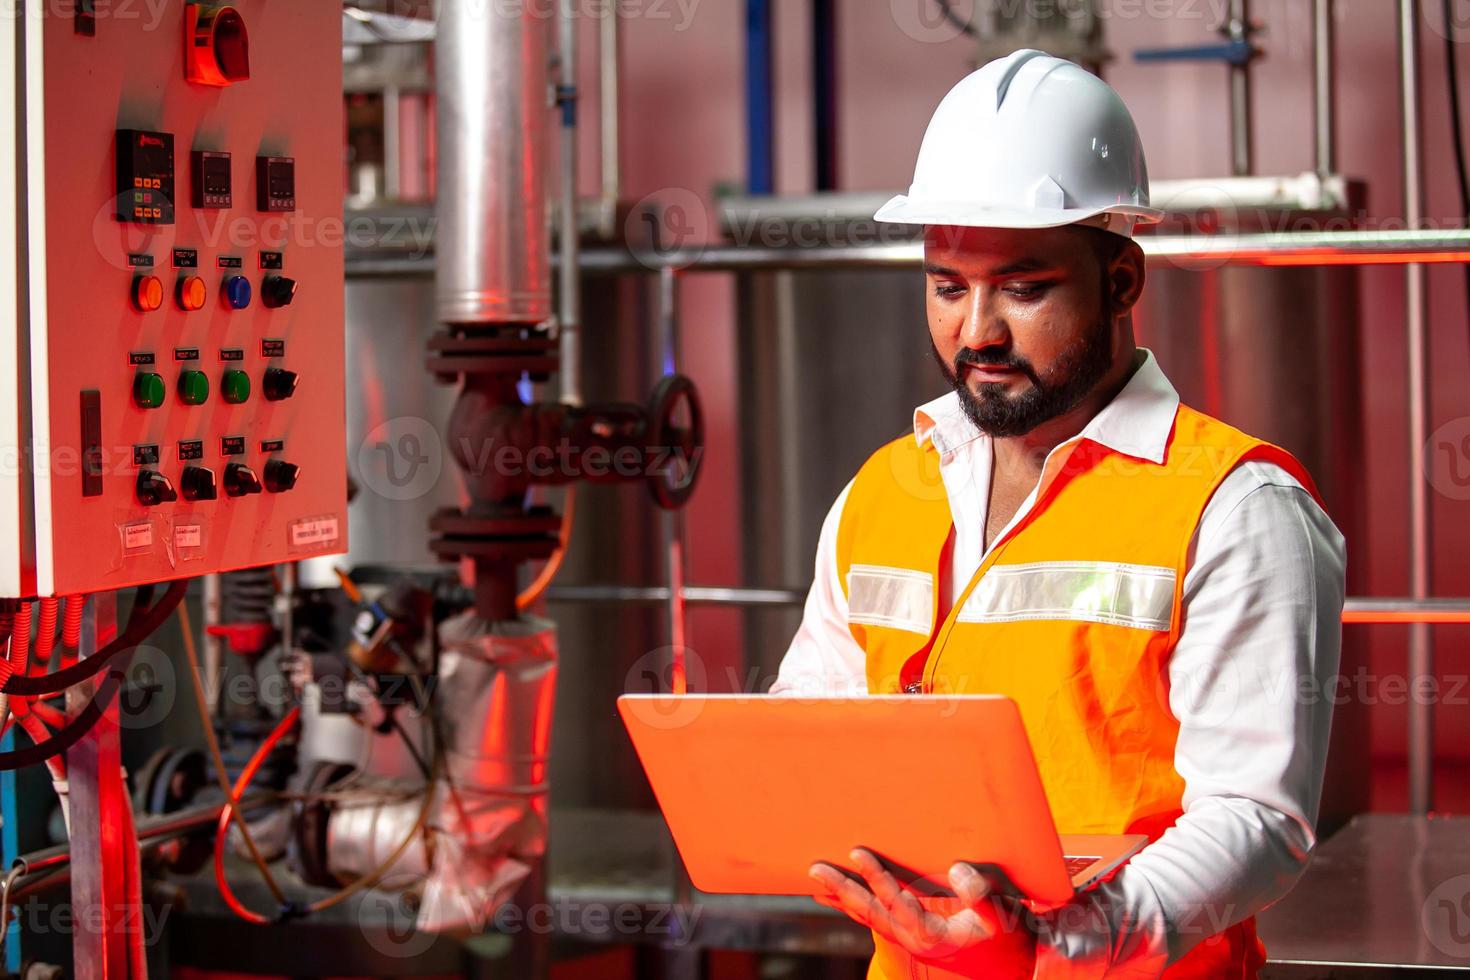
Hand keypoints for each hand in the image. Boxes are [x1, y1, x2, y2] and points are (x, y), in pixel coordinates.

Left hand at [809, 848, 1034, 963]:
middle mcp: (914, 939)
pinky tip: (838, 897)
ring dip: (843, 898)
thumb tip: (957, 869)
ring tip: (816, 881)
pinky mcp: (912, 936)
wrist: (1013, 965)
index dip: (875, 876)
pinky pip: (876, 920)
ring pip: (869, 917)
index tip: (856, 853)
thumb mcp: (1000, 915)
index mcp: (931, 934)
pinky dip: (856, 907)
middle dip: (842, 888)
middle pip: (870, 912)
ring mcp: (910, 940)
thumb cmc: (1007, 936)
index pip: (895, 902)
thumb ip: (979, 893)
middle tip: (814, 868)